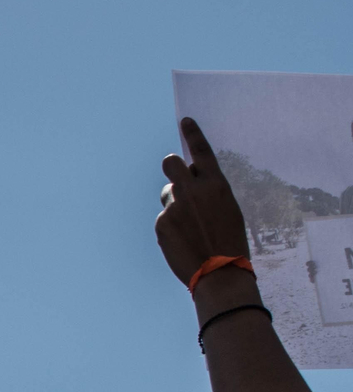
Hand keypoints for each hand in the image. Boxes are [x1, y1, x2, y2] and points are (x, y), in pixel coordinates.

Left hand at [155, 118, 254, 291]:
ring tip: (190, 224)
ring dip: (175, 202)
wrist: (219, 270)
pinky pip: (164, 217)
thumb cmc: (228, 239)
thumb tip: (183, 184)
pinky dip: (171, 226)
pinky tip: (184, 240)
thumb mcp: (226, 208)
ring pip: (168, 194)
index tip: (185, 120)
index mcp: (216, 184)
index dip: (193, 133)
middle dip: (171, 165)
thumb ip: (206, 191)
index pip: (202, 151)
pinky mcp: (162, 223)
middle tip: (176, 177)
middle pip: (170, 162)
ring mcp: (175, 206)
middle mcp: (193, 190)